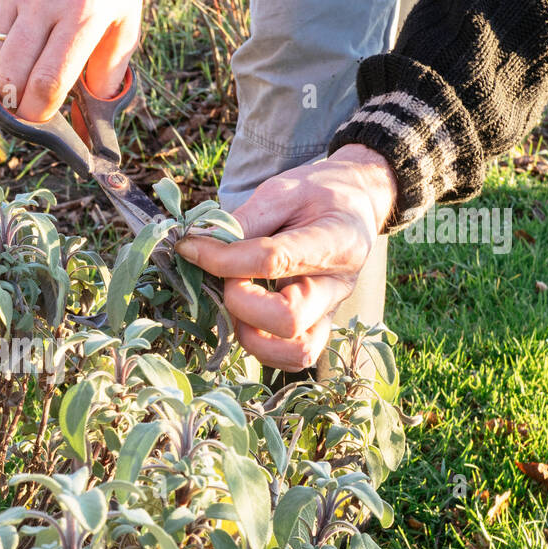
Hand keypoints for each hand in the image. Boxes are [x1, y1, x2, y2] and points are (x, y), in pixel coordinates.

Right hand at [0, 0, 144, 120]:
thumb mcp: (126, 17)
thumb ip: (110, 70)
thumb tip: (88, 117)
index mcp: (84, 14)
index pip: (48, 82)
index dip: (38, 112)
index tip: (38, 117)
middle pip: (11, 76)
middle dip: (15, 101)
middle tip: (24, 101)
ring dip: (0, 73)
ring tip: (20, 63)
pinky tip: (6, 34)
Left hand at [173, 145, 397, 370]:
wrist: (357, 206)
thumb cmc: (320, 195)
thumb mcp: (284, 190)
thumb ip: (246, 220)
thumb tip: (199, 245)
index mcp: (335, 242)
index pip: (272, 260)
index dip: (222, 258)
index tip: (190, 247)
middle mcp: (337, 285)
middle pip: (288, 320)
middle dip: (240, 302)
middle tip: (226, 278)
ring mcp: (331, 312)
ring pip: (295, 352)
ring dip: (251, 334)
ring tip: (236, 302)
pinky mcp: (319, 327)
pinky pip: (293, 358)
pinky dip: (262, 347)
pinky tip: (246, 318)